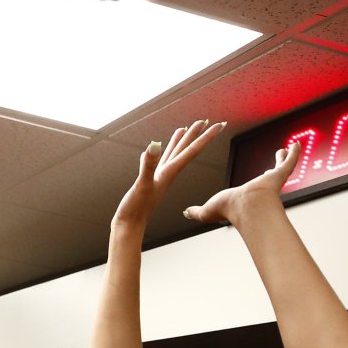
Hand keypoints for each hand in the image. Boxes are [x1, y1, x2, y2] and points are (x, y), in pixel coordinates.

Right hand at [110, 119, 224, 227]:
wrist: (129, 227)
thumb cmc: (135, 209)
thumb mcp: (142, 185)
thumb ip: (148, 166)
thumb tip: (154, 146)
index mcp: (169, 173)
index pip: (191, 151)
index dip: (205, 137)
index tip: (218, 124)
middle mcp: (167, 174)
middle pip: (185, 150)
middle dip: (196, 135)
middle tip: (207, 120)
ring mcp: (159, 178)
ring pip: (173, 155)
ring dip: (180, 142)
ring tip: (184, 129)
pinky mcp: (149, 182)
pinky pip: (158, 163)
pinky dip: (160, 154)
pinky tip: (155, 151)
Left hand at [184, 133, 296, 226]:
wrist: (246, 208)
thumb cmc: (229, 210)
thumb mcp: (208, 209)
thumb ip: (198, 211)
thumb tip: (186, 213)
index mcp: (247, 195)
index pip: (253, 187)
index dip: (255, 183)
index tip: (257, 179)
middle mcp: (262, 188)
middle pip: (270, 177)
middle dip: (273, 170)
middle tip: (275, 161)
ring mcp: (273, 181)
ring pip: (281, 167)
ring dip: (284, 158)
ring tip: (287, 149)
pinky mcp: (280, 174)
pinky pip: (290, 161)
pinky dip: (294, 153)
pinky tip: (296, 144)